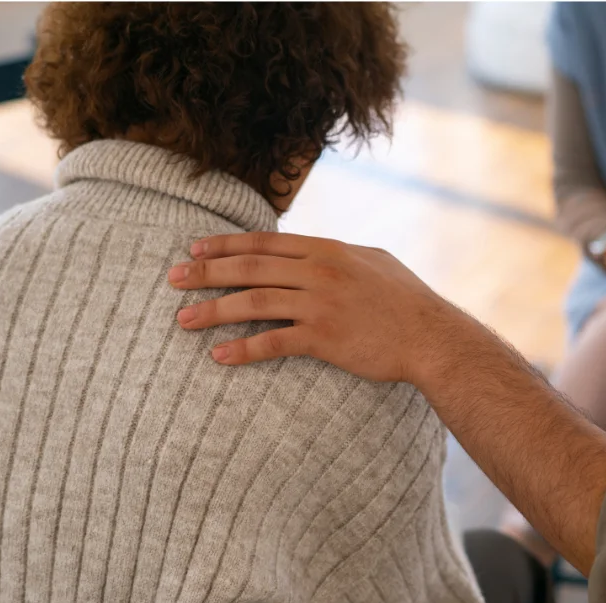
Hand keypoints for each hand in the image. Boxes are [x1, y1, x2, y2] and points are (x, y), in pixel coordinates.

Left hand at [167, 232, 473, 383]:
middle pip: (251, 268)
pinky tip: (220, 356)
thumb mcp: (374, 262)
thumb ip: (339, 256)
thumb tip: (315, 251)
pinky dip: (244, 350)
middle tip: (173, 280)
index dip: (226, 245)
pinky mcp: (325, 338)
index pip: (265, 242)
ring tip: (182, 319)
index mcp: (328, 251)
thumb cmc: (407, 301)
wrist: (432, 336)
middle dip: (207, 273)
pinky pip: (275, 342)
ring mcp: (321, 304)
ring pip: (254, 302)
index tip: (195, 249)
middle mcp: (319, 272)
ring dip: (214, 310)